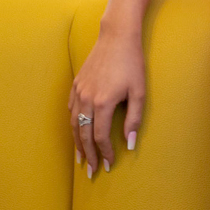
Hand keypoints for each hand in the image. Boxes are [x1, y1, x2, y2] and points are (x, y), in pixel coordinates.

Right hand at [69, 25, 145, 175]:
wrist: (116, 37)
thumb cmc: (132, 64)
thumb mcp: (139, 92)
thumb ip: (134, 120)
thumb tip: (130, 145)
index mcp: (103, 103)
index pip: (100, 136)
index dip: (104, 153)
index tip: (109, 165)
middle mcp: (87, 99)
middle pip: (83, 134)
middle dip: (88, 155)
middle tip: (92, 172)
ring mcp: (78, 91)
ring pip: (74, 124)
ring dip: (77, 143)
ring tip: (81, 159)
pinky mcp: (76, 84)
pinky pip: (70, 110)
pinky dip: (73, 125)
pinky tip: (77, 133)